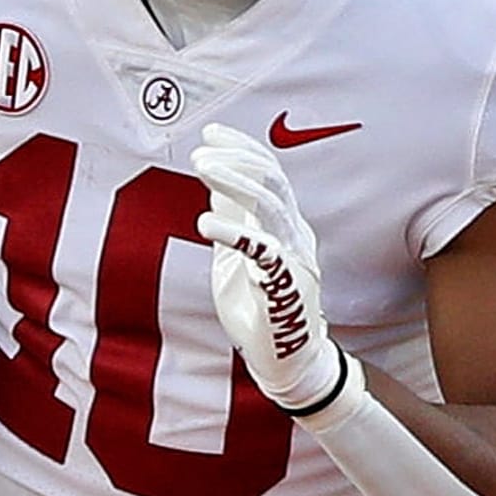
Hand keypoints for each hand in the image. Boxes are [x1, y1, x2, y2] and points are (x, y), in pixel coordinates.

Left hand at [192, 122, 347, 413]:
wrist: (283, 363)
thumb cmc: (260, 311)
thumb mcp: (235, 258)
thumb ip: (231, 220)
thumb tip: (214, 180)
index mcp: (285, 228)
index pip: (270, 174)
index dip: (242, 149)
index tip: (211, 133)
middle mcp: (294, 236)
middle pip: (273, 180)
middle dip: (236, 159)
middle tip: (200, 152)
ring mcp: (294, 259)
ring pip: (271, 205)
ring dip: (234, 181)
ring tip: (202, 167)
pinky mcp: (286, 286)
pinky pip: (264, 250)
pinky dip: (235, 231)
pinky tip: (206, 221)